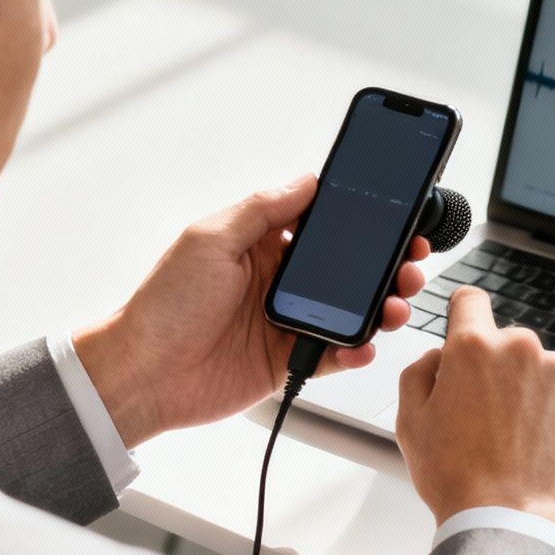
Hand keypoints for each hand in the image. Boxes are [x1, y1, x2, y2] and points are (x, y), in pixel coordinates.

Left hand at [73, 174, 428, 445]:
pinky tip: (364, 344)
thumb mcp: (209, 239)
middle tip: (410, 259)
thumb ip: (261, 209)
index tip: (393, 212)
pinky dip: (356, 349)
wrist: (144, 374)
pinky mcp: (289, 359)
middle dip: (385, 261)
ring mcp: (287, 320)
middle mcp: (279, 279)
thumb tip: (305, 180)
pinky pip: (336, 353)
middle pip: (348, 266)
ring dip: (380, 304)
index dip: (359, 217)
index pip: (322, 222)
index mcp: (261, 243)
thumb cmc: (163, 305)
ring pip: (351, 309)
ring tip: (395, 302)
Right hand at [395, 287, 554, 530]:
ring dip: (527, 391)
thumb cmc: (458, 478)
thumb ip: (419, 371)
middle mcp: (521, 348)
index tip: (466, 330)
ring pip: (538, 369)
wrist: (509, 520)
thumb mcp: (411, 420)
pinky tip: (537, 443)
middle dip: (494, 370)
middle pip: (505, 344)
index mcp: (473, 347)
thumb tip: (438, 357)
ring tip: (512, 438)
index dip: (463, 316)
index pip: (470, 300)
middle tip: (482, 416)